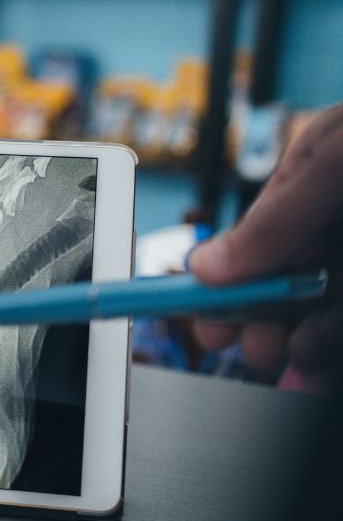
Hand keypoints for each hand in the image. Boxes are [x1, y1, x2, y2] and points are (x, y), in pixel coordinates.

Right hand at [189, 103, 342, 372]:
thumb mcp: (334, 164)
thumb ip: (273, 219)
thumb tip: (205, 267)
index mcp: (311, 178)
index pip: (251, 239)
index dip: (218, 283)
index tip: (192, 318)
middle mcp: (334, 219)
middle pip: (285, 281)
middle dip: (262, 319)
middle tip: (256, 350)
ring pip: (323, 308)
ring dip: (308, 339)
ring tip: (304, 356)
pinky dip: (333, 342)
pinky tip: (325, 356)